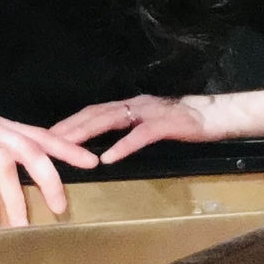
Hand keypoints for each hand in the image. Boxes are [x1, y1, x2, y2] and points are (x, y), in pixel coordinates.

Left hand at [48, 93, 225, 163]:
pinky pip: (140, 135)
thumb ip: (129, 131)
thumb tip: (105, 146)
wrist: (218, 115)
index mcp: (130, 106)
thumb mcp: (151, 126)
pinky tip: (108, 158)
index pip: (92, 112)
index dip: (69, 122)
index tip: (47, 135)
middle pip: (94, 114)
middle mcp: (135, 105)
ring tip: (65, 146)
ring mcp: (150, 113)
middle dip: (68, 127)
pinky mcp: (166, 124)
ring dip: (85, 133)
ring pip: (110, 120)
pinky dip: (122, 146)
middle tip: (44, 141)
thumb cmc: (186, 124)